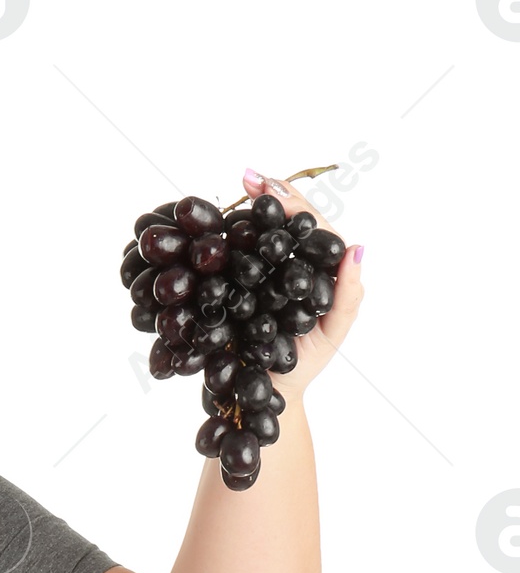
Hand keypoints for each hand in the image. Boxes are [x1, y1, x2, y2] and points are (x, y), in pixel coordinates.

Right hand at [239, 167, 365, 402]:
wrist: (267, 394)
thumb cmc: (304, 366)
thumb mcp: (333, 334)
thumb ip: (347, 296)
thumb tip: (358, 249)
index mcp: (317, 270)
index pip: (310, 227)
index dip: (294, 204)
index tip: (273, 189)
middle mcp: (291, 267)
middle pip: (282, 223)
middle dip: (268, 196)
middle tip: (248, 177)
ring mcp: (262, 277)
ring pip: (257, 236)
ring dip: (244, 212)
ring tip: (235, 191)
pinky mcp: (237, 290)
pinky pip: (233, 262)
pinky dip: (225, 240)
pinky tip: (214, 228)